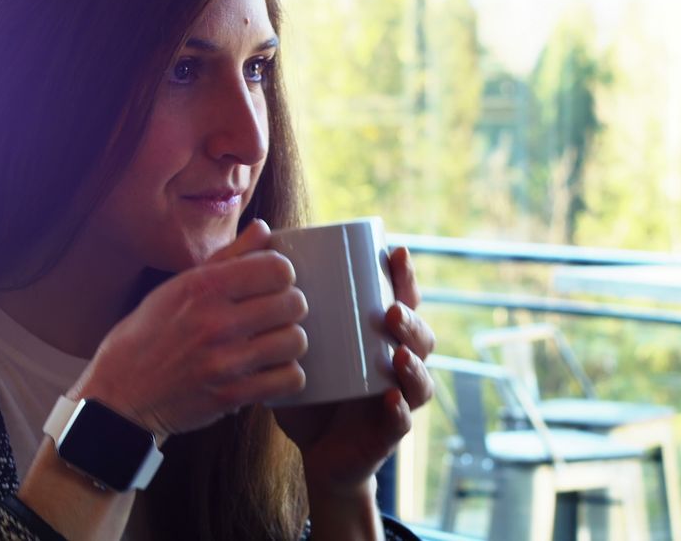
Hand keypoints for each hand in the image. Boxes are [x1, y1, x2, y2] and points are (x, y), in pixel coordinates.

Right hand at [69, 219, 308, 440]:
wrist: (119, 396)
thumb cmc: (147, 337)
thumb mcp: (176, 288)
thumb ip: (226, 258)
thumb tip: (262, 229)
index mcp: (202, 288)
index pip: (277, 268)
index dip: (281, 273)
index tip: (272, 282)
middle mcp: (215, 322)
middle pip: (293, 302)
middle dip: (289, 306)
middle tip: (275, 313)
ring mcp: (225, 362)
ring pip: (296, 340)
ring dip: (289, 341)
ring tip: (273, 342)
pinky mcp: (232, 396)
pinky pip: (290, 379)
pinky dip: (286, 375)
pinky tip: (270, 369)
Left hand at [274, 246, 434, 494]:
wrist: (311, 449)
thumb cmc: (306, 386)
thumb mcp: (289, 340)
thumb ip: (275, 293)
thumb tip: (260, 231)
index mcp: (379, 338)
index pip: (402, 301)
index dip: (405, 278)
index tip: (396, 252)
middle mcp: (396, 364)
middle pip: (420, 336)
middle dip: (411, 320)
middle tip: (391, 310)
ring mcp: (395, 398)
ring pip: (420, 378)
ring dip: (414, 364)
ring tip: (397, 352)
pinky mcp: (386, 434)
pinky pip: (401, 422)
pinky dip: (398, 411)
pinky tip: (389, 398)